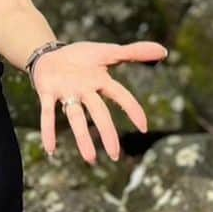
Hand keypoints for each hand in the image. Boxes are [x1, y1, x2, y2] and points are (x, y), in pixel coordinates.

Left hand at [34, 40, 167, 164]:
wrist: (50, 55)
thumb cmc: (81, 58)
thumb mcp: (108, 51)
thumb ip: (135, 53)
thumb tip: (164, 52)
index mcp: (101, 81)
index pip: (120, 95)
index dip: (132, 109)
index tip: (143, 127)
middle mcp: (85, 91)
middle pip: (99, 112)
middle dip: (107, 132)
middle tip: (114, 155)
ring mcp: (67, 93)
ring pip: (75, 117)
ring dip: (82, 138)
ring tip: (90, 159)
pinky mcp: (47, 93)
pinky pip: (48, 112)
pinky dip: (48, 130)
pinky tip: (50, 149)